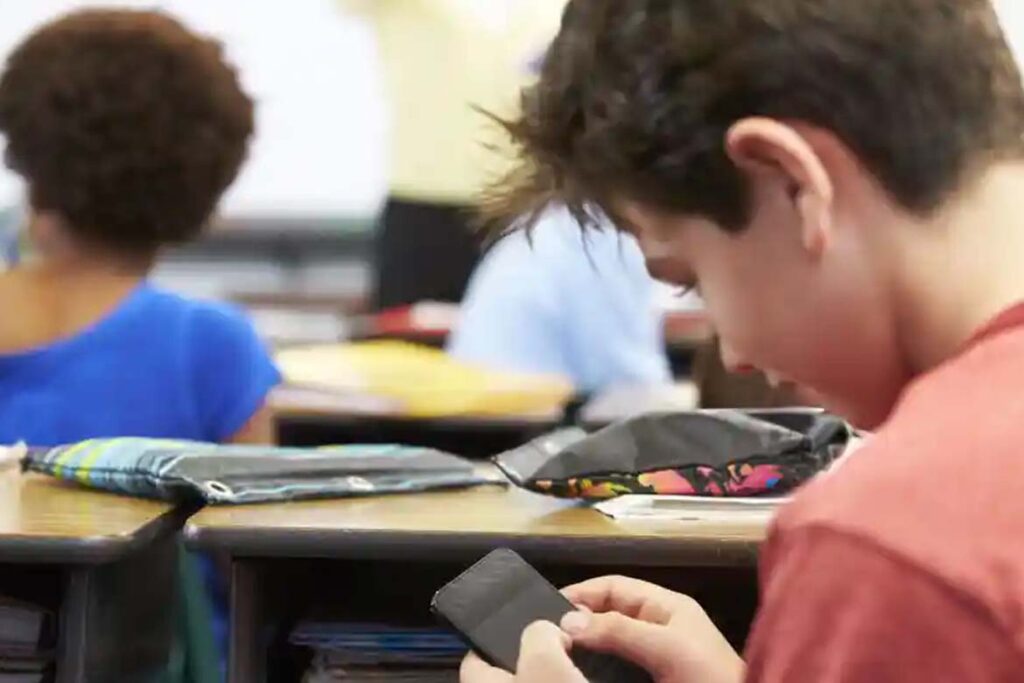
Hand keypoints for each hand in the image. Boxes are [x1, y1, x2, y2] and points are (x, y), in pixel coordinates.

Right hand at [459, 576, 742, 682]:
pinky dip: (598, 673)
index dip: (582, 593)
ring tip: (557, 659)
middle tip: (545, 638)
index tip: (547, 609)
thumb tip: (568, 621)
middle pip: (609, 616)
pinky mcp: (652, 682)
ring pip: (610, 647)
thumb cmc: (710, 678)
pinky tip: (580, 677)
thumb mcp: (667, 648)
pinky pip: (617, 672)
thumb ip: (619, 631)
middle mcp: (659, 629)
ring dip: (586, 651)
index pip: (615, 587)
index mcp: (667, 608)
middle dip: (579, 623)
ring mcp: (656, 660)